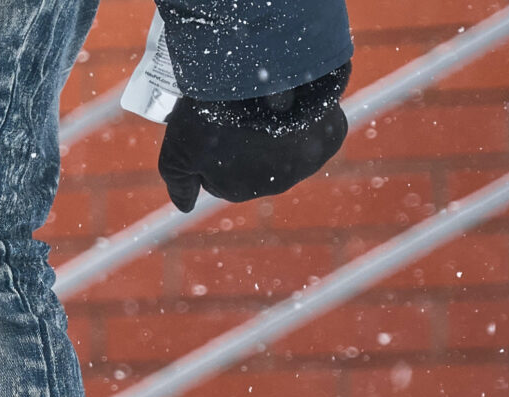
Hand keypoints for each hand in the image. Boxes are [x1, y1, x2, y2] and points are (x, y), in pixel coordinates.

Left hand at [158, 62, 349, 212]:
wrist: (257, 77)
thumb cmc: (212, 115)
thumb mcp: (177, 151)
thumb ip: (179, 183)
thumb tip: (186, 207)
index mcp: (237, 190)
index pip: (222, 176)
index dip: (214, 147)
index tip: (212, 124)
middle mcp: (276, 185)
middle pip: (257, 164)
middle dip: (247, 141)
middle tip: (237, 109)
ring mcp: (307, 163)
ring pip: (288, 147)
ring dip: (277, 130)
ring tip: (263, 101)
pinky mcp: (331, 138)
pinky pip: (315, 129)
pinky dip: (306, 117)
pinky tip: (292, 99)